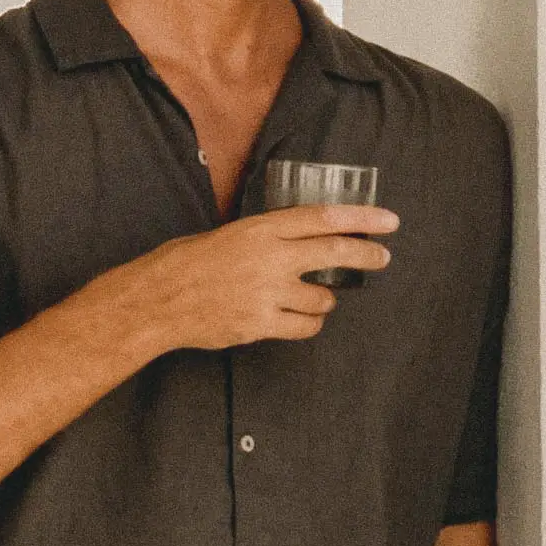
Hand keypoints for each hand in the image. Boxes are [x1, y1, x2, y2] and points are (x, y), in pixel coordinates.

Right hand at [122, 207, 394, 357]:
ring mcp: (265, 293)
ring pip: (321, 299)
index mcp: (260, 229)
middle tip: (383, 257)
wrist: (157, 300)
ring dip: (325, 300)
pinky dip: (309, 324)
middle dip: (366, 255)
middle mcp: (268, 258)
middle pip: (333, 253)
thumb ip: (267, 237)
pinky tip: (300, 319)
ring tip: (314, 298)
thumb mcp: (230, 235)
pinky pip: (304, 327)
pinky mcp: (259, 324)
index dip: (361, 219)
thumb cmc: (188, 262)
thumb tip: (302, 240)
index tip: (388, 220)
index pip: (322, 217)